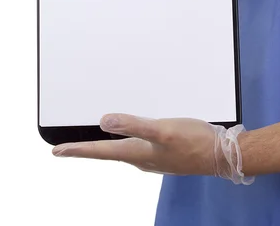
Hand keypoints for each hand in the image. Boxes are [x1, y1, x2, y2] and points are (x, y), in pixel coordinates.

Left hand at [52, 114, 254, 184]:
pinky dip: (124, 140)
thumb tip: (103, 121)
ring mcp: (153, 158)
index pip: (100, 152)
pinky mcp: (164, 153)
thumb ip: (134, 124)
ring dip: (104, 146)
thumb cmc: (193, 142)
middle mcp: (141, 159)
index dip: (78, 151)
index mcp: (137, 153)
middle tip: (69, 146)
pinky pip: (136, 146)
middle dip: (87, 150)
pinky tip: (129, 134)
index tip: (57, 151)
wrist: (221, 155)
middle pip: (107, 154)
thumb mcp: (163, 130)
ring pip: (122, 151)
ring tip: (92, 140)